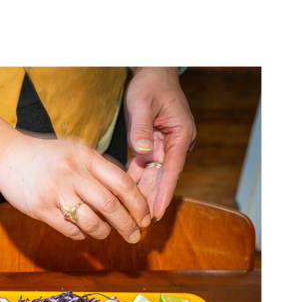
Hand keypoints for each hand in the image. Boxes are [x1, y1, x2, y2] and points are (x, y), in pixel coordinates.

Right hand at [0, 133, 151, 242]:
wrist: (6, 155)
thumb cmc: (45, 156)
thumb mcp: (76, 152)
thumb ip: (99, 169)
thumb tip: (127, 196)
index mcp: (86, 157)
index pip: (122, 183)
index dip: (139, 204)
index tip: (145, 217)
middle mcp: (73, 173)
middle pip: (110, 205)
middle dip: (127, 224)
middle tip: (134, 236)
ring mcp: (56, 191)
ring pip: (91, 221)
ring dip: (103, 232)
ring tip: (105, 233)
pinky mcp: (41, 208)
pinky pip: (70, 229)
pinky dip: (81, 234)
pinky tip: (81, 231)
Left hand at [125, 64, 196, 219]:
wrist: (152, 75)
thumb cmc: (150, 87)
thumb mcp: (143, 104)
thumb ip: (142, 129)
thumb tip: (143, 151)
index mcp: (180, 135)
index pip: (172, 169)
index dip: (163, 192)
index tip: (156, 212)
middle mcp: (174, 144)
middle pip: (162, 178)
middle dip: (151, 201)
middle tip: (140, 225)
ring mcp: (163, 147)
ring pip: (151, 176)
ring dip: (141, 196)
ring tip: (131, 218)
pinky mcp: (152, 147)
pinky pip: (142, 168)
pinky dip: (133, 183)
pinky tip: (122, 199)